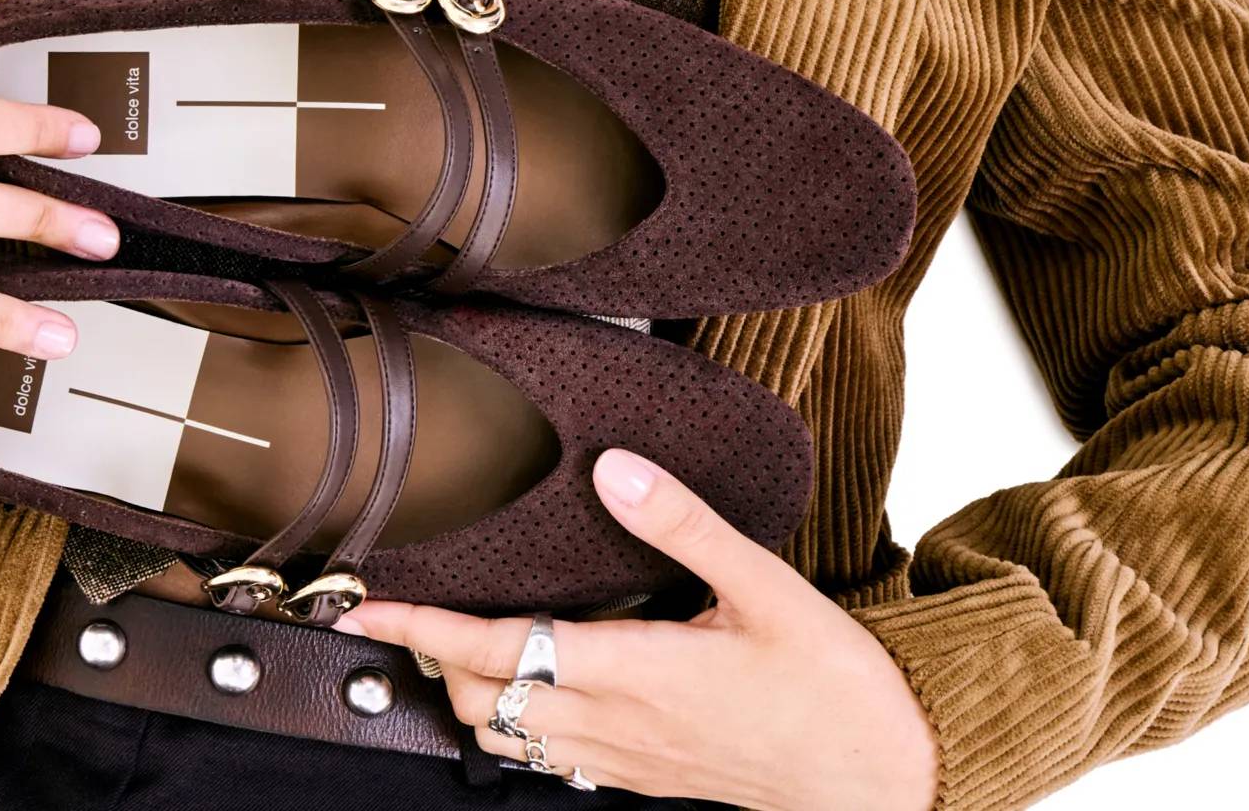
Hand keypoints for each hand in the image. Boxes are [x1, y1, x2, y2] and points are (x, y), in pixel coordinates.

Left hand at [337, 449, 938, 810]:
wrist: (883, 776)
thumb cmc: (833, 686)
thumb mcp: (765, 587)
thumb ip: (684, 525)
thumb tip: (617, 469)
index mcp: (632, 670)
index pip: (494, 650)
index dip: (419, 630)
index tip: (365, 609)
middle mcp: (611, 722)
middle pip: (478, 697)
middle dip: (434, 656)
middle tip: (411, 609)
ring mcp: (621, 758)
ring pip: (505, 736)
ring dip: (469, 692)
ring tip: (456, 643)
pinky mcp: (640, 778)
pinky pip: (548, 758)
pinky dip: (513, 723)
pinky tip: (531, 687)